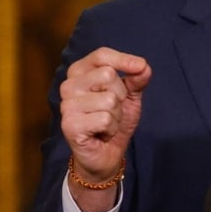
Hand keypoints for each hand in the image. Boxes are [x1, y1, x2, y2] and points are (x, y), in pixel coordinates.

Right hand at [59, 47, 150, 208]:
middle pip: (108, 75)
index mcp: (79, 72)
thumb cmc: (113, 121)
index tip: (140, 66)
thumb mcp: (129, 97)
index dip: (123, 59)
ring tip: (106, 124)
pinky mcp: (69, 124)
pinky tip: (102, 133)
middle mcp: (68, 85)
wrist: (105, 156)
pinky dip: (111, 128)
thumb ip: (136, 79)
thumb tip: (143, 67)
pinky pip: (105, 119)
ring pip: (109, 99)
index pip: (101, 55)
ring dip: (116, 116)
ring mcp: (67, 105)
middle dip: (121, 95)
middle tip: (112, 110)